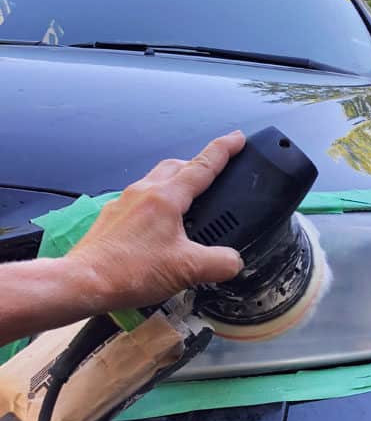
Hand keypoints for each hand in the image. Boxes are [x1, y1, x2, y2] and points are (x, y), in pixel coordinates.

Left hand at [65, 131, 245, 310]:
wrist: (84, 282)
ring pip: (155, 181)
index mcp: (165, 197)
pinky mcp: (112, 218)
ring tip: (186, 202)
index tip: (236, 138)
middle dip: (197, 164)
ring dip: (174, 184)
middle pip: (175, 166)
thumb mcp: (187, 269)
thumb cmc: (127, 271)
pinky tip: (157, 226)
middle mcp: (143, 193)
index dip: (223, 150)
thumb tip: (233, 261)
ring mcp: (124, 204)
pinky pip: (138, 201)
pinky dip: (154, 205)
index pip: (202, 166)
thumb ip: (219, 263)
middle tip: (213, 171)